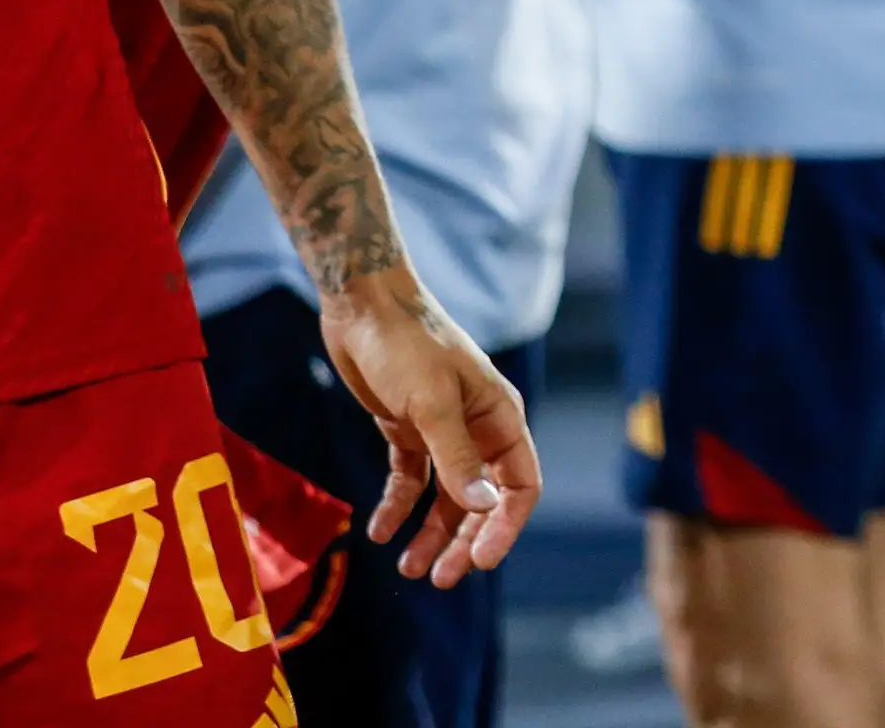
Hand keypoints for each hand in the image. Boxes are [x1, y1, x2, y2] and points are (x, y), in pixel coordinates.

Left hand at [317, 271, 540, 585]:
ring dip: (430, 532)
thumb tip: (483, 509)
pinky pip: (409, 479)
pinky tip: (378, 530)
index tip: (480, 562)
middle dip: (464, 540)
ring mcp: (442, 431)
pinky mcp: (407, 429)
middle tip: (440, 579)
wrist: (364, 306)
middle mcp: (477, 429)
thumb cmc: (407, 345)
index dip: (505, 526)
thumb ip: (457, 457)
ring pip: (445, 496)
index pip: (520, 485)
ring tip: (408, 568)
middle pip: (481, 499)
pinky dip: (397, 506)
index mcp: (500, 418)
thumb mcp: (432, 403)